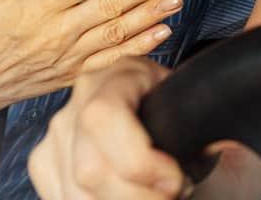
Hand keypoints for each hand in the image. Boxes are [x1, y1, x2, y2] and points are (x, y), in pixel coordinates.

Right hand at [28, 58, 260, 199]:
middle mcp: (79, 98)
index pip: (103, 117)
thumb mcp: (214, 118)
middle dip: (139, 198)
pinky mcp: (46, 164)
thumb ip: (208, 128)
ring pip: (76, 195)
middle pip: (88, 169)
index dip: (139, 160)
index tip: (178, 181)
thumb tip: (212, 145)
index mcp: (120, 73)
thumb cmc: (206, 126)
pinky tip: (133, 198)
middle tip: (178, 194)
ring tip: (161, 197)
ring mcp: (58, 132)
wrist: (199, 134)